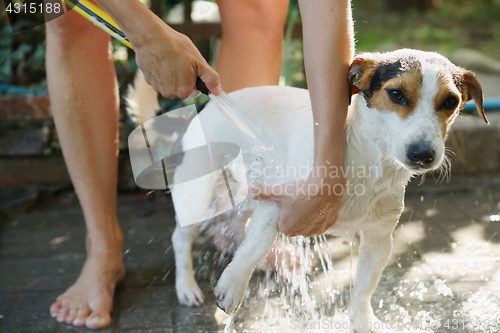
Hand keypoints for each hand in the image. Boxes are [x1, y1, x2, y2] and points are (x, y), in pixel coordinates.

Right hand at [94, 0, 222, 98]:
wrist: (150, 37)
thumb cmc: (176, 47)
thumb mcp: (199, 61)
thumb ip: (210, 79)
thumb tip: (218, 92)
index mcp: (184, 92)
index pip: (195, 90)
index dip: (195, 77)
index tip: (191, 66)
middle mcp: (170, 94)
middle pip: (182, 88)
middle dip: (184, 77)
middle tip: (181, 61)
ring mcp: (157, 88)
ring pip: (170, 83)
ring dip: (172, 74)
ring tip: (170, 59)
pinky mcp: (148, 80)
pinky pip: (159, 78)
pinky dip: (161, 71)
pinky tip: (161, 59)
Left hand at [252, 172, 344, 236]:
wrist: (326, 187)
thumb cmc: (300, 191)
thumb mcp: (278, 191)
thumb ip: (261, 192)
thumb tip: (244, 190)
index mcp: (287, 229)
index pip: (281, 223)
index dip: (283, 212)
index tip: (286, 203)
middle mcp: (302, 233)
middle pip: (295, 224)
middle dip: (295, 215)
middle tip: (296, 200)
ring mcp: (316, 230)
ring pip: (308, 224)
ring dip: (307, 216)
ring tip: (307, 201)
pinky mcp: (329, 224)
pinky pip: (321, 222)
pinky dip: (320, 215)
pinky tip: (318, 204)